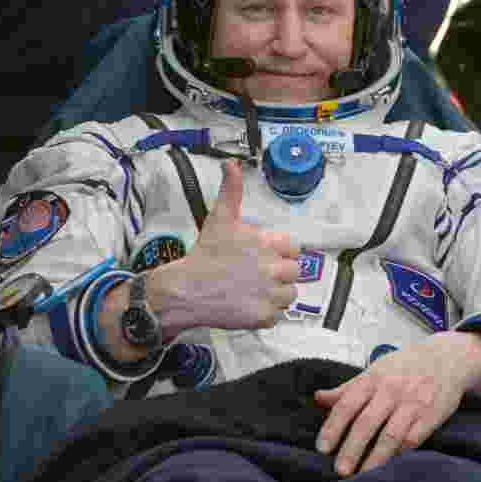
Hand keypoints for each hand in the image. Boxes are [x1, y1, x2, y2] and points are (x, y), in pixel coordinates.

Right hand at [149, 159, 299, 331]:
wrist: (186, 289)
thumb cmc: (205, 254)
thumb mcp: (220, 218)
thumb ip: (231, 191)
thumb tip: (231, 164)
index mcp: (268, 244)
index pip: (293, 248)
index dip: (279, 251)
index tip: (262, 256)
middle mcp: (273, 269)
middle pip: (294, 272)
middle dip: (278, 272)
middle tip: (254, 274)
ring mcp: (269, 295)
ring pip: (288, 294)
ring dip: (275, 293)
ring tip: (251, 289)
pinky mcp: (264, 317)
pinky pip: (276, 315)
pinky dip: (264, 313)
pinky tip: (246, 304)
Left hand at [314, 332, 480, 475]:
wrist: (447, 358)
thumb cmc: (405, 366)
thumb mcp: (375, 370)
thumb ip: (347, 388)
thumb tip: (318, 398)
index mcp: (372, 379)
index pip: (347, 404)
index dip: (333, 427)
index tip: (322, 448)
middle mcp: (390, 391)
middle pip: (366, 423)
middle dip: (352, 448)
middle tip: (339, 471)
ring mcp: (411, 404)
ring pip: (390, 436)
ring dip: (375, 458)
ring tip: (362, 477)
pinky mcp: (430, 416)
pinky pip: (413, 439)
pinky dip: (400, 455)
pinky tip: (389, 467)